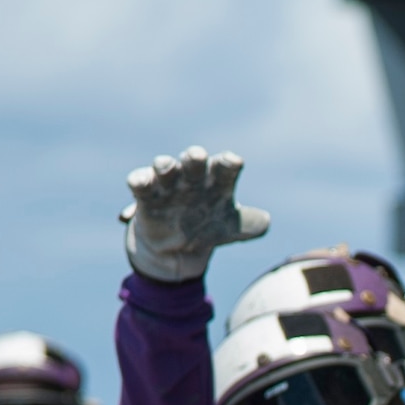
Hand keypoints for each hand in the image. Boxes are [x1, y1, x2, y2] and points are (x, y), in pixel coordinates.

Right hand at [120, 146, 270, 282]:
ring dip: (165, 165)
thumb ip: (252, 224)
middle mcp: (194, 178)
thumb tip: (265, 222)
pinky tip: (139, 181)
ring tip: (164, 166)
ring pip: (166, 169)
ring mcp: (170, 185)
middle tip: (196, 156)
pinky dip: (139, 181)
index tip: (234, 162)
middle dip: (194, 158)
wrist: (179, 248)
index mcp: (218, 182)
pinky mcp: (147, 197)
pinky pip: (141, 185)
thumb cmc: (210, 228)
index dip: (229, 163)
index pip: (226, 168)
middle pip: (195, 162)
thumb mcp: (234, 228)